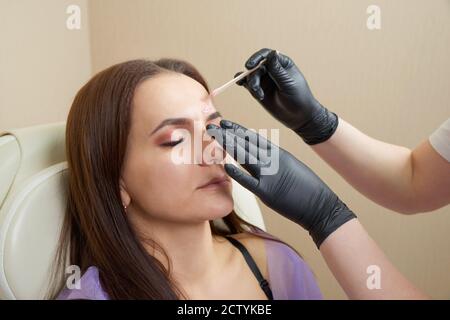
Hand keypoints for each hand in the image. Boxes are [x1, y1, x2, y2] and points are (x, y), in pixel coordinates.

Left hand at [206, 120, 355, 247]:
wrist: (320, 205)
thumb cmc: (307, 187)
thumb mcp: (291, 165)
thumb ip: (275, 159)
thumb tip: (261, 154)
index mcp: (278, 153)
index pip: (254, 137)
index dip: (237, 129)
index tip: (225, 123)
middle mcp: (272, 161)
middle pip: (246, 143)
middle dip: (228, 134)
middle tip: (211, 126)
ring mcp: (269, 176)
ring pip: (245, 156)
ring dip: (229, 146)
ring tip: (214, 137)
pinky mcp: (268, 193)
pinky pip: (249, 181)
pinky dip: (237, 173)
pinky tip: (226, 166)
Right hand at [237, 48, 337, 144]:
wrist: (298, 116)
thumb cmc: (298, 97)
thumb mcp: (288, 83)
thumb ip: (277, 70)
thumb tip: (271, 53)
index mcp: (282, 63)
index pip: (267, 55)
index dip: (257, 58)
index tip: (250, 66)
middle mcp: (272, 69)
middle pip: (256, 66)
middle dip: (253, 76)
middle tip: (254, 87)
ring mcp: (265, 79)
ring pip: (251, 75)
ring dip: (252, 84)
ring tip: (259, 96)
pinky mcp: (259, 89)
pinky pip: (248, 83)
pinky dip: (243, 82)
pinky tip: (240, 83)